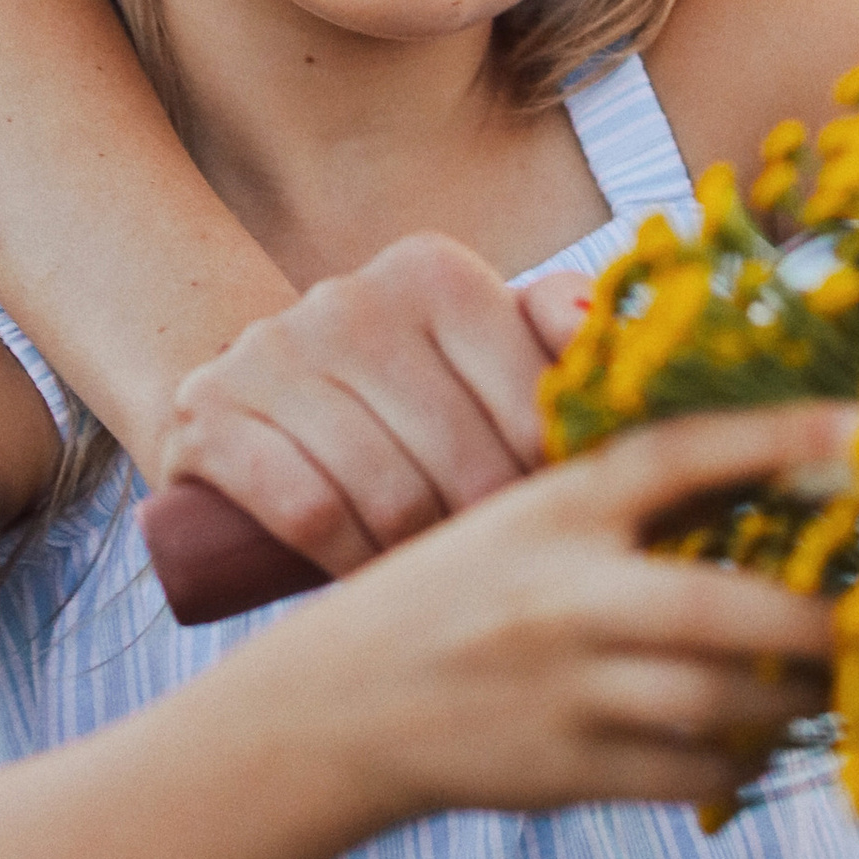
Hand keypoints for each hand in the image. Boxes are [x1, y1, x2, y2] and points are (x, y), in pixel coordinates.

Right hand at [154, 235, 595, 579]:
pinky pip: (310, 512)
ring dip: (418, 559)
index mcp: (437, 274)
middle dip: (488, 538)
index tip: (555, 531)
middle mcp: (353, 297)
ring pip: (391, 495)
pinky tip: (365, 576)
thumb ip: (561, 352)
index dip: (553, 488)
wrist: (245, 401)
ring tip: (434, 584)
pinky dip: (347, 561)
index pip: (536, 404)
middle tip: (499, 580)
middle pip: (465, 462)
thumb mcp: (473, 362)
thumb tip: (649, 374)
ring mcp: (274, 351)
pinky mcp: (209, 412)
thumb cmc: (393, 400)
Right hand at [303, 401, 855, 824]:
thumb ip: (629, 501)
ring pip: (729, 702)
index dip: (782, 435)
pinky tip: (757, 735)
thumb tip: (782, 470)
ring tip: (841, 678)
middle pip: (731, 609)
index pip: (681, 454)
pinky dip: (746, 756)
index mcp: (556, 511)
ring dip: (802, 696)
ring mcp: (570, 692)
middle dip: (826, 620)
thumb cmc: (458, 593)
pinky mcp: (573, 772)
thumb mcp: (526, 517)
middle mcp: (566, 597)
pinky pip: (698, 771)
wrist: (343, 706)